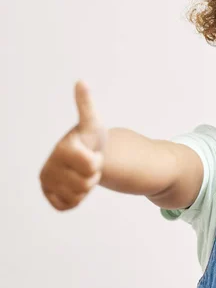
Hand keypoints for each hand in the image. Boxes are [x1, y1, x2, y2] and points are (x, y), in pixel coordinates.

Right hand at [39, 81, 108, 210]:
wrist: (85, 156)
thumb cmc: (90, 139)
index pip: (91, 166)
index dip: (97, 161)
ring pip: (78, 196)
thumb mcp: (92, 122)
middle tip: (87, 165)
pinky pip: (69, 205)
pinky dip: (77, 199)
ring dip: (86, 187)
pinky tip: (74, 184)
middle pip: (85, 183)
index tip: (90, 152)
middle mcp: (48, 167)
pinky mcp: (49, 197)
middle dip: (92, 175)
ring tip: (81, 173)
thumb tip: (81, 82)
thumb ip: (86, 105)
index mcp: (62, 149)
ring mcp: (47, 183)